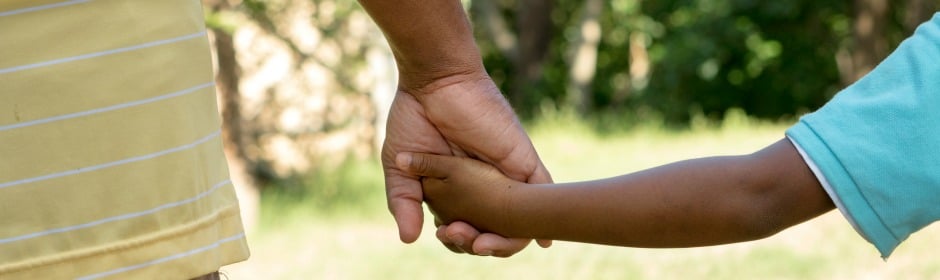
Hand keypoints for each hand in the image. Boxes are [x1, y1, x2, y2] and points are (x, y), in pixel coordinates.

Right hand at [381, 76, 552, 255]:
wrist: (434, 81)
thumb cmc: (413, 118)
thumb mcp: (399, 167)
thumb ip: (404, 203)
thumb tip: (409, 239)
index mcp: (456, 190)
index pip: (464, 230)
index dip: (457, 241)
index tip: (443, 233)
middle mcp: (483, 186)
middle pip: (492, 231)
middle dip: (479, 244)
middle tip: (459, 236)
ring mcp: (504, 175)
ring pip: (518, 220)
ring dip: (506, 241)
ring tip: (484, 243)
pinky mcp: (521, 160)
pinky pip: (541, 191)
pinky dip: (543, 218)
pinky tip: (544, 240)